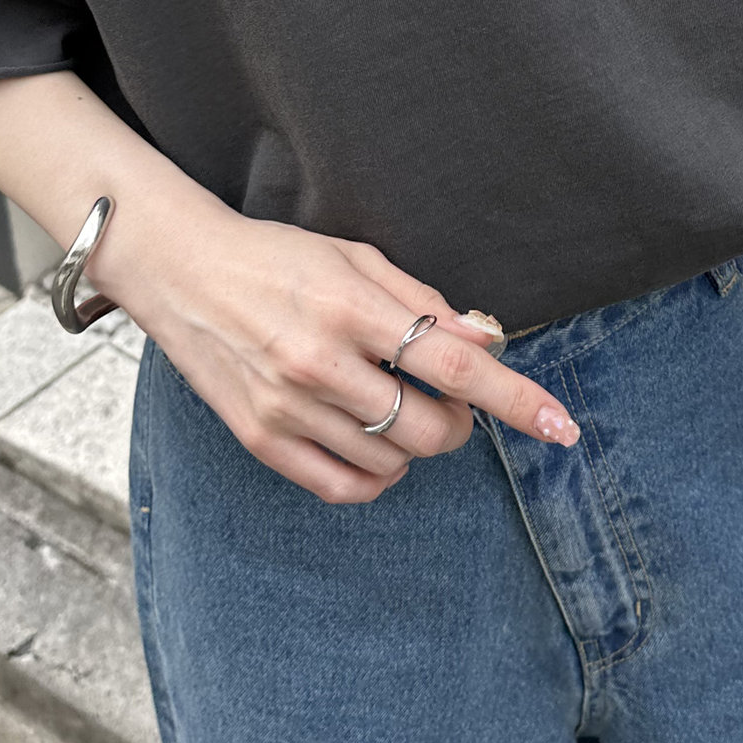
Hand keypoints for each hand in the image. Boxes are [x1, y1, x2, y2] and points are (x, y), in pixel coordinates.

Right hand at [96, 196, 579, 505]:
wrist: (181, 270)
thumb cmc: (275, 256)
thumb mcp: (355, 257)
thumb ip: (422, 302)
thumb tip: (486, 340)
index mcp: (350, 308)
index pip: (455, 367)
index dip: (516, 399)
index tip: (561, 425)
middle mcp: (319, 363)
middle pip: (431, 429)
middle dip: (460, 422)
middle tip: (449, 398)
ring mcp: (287, 408)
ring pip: (393, 462)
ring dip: (414, 442)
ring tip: (391, 402)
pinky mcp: (262, 440)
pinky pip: (344, 487)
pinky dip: (377, 475)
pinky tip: (371, 441)